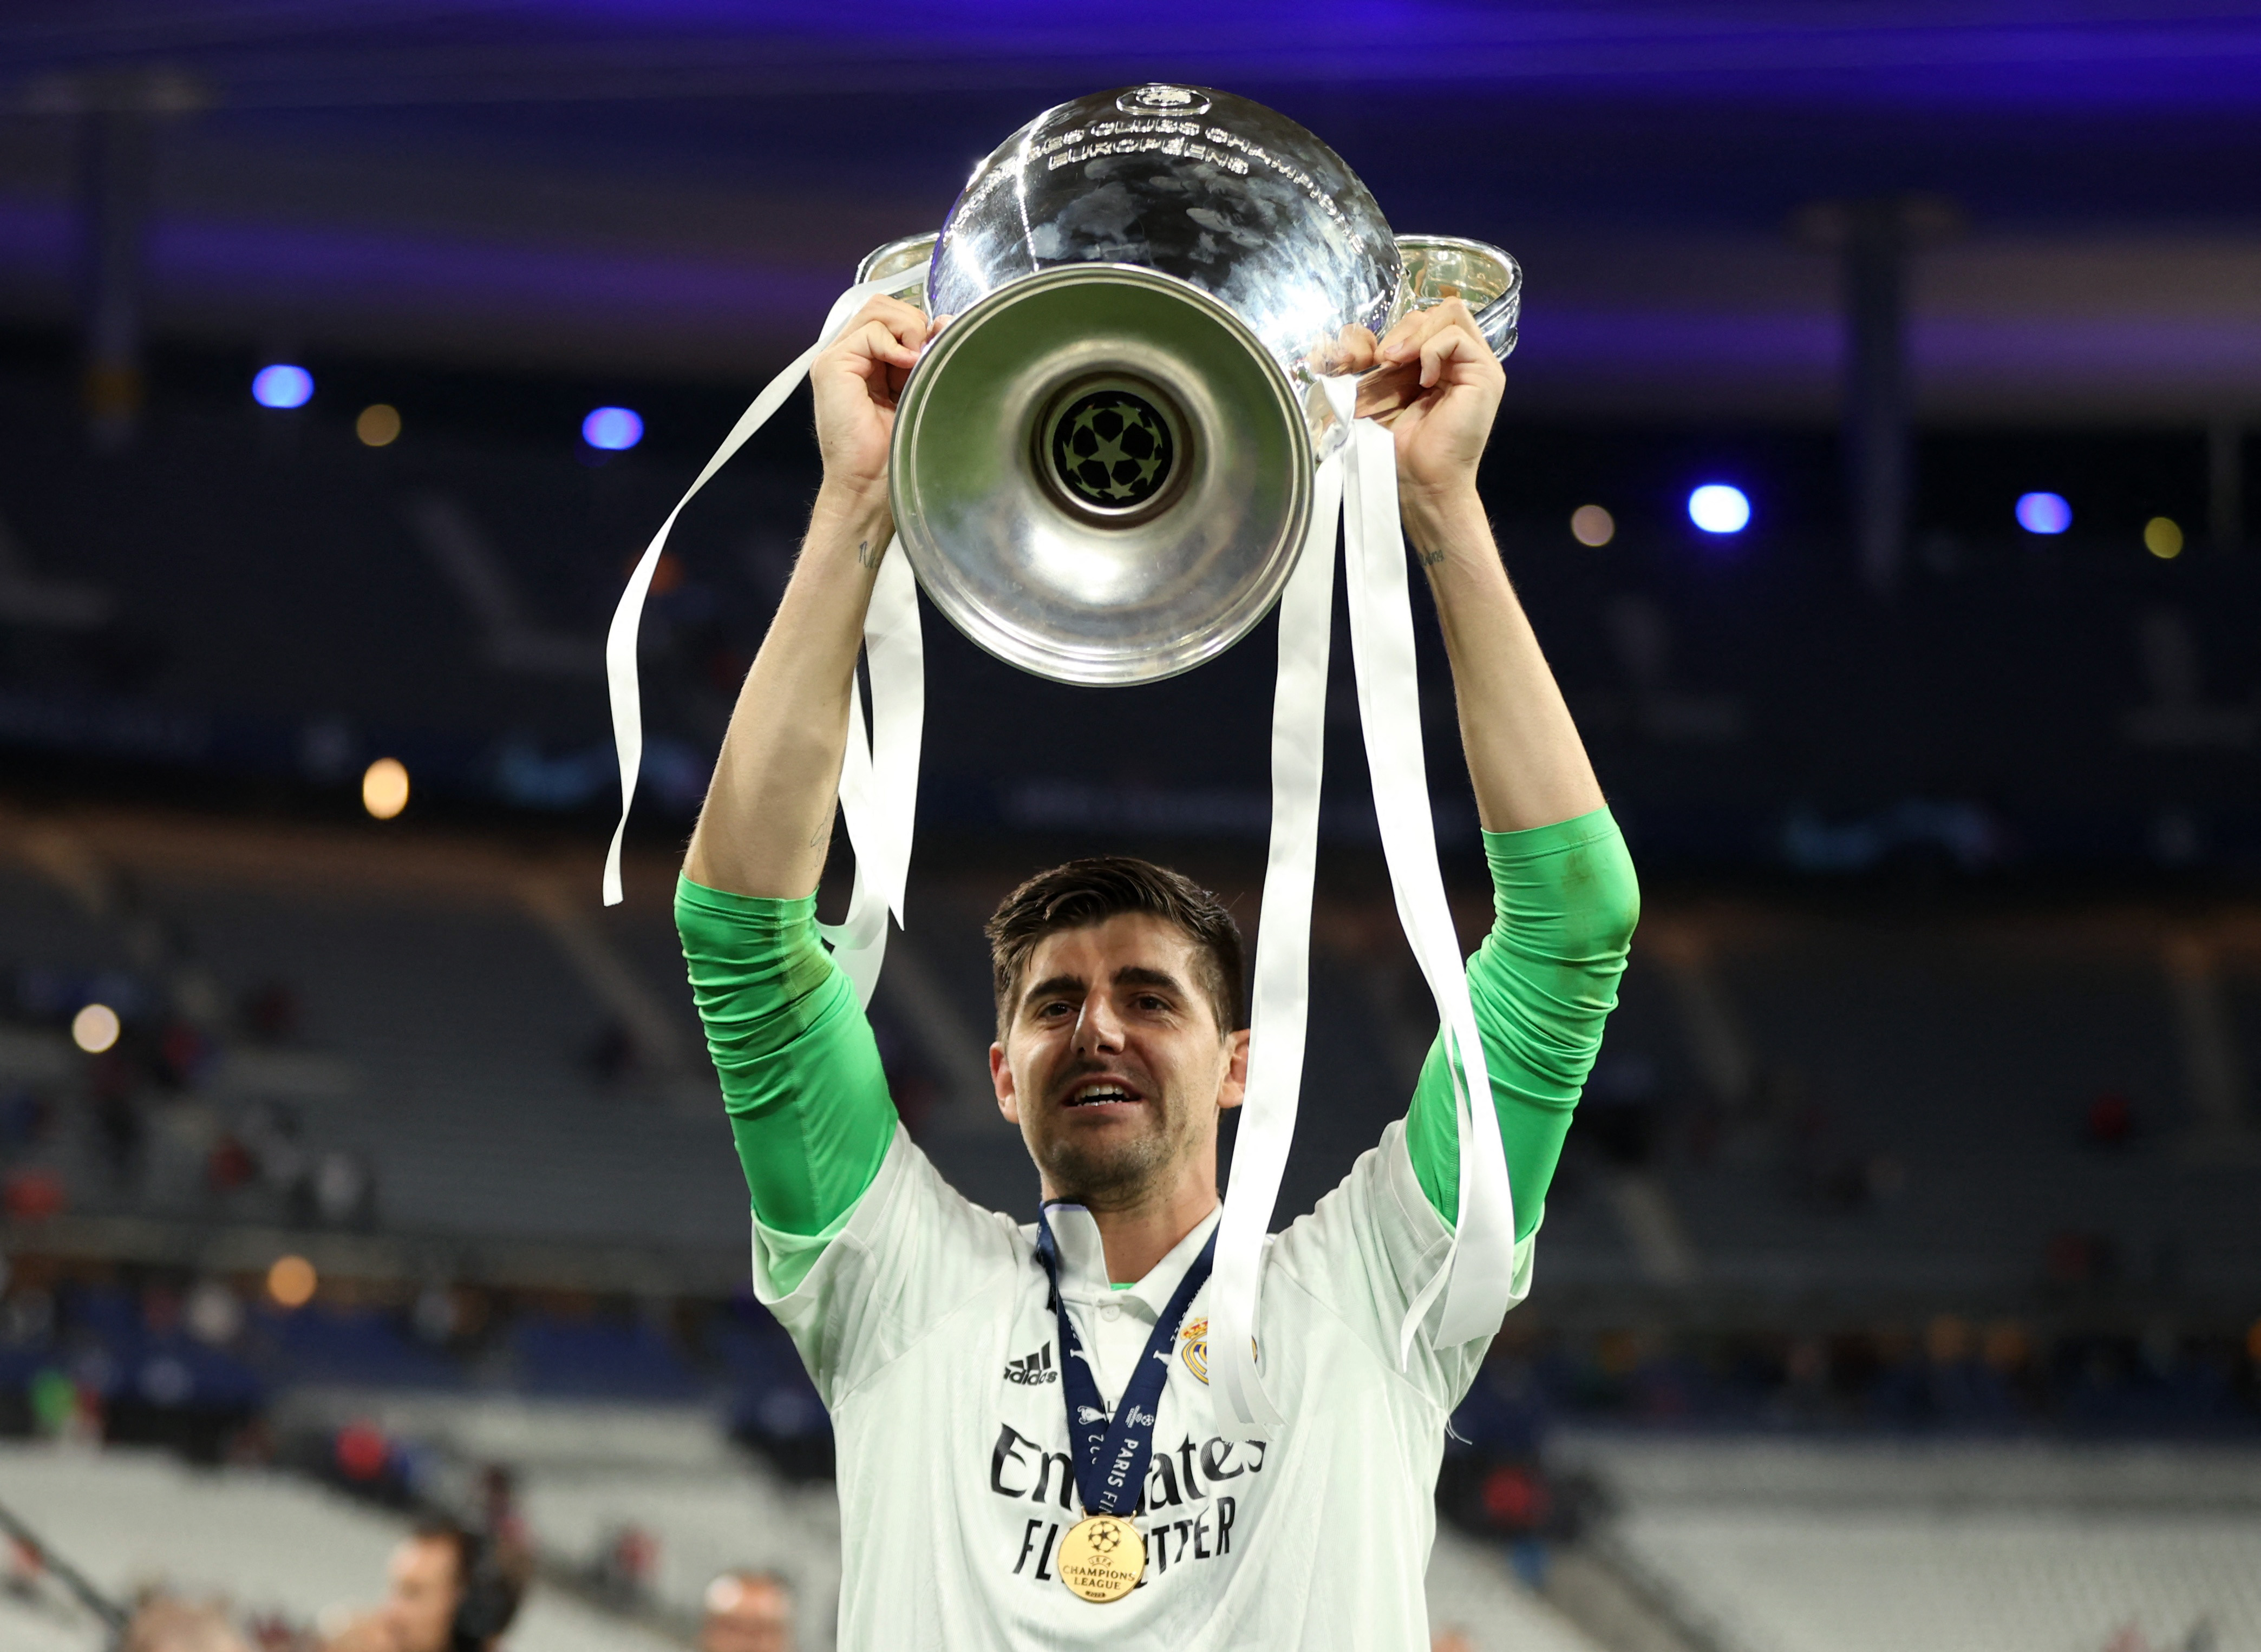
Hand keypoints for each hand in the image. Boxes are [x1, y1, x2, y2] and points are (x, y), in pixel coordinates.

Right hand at [809, 296, 944, 500]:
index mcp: (871, 361)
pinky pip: (869, 331)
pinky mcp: (832, 366)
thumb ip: (923, 356)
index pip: (894, 315)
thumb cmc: (895, 449)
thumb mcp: (917, 391)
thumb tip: (944, 324)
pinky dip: (893, 344)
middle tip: (924, 357)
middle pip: (885, 305)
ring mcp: (838, 359)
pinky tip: (904, 368)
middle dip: (913, 323)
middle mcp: (851, 355)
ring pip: (877, 310)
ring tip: (913, 363)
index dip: (919, 325)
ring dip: (906, 330)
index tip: (935, 352)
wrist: (870, 484)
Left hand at [1326, 299, 1503, 505]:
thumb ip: (1376, 360)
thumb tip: (1357, 337)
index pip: (1425, 318)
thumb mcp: (1377, 392)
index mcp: (1439, 364)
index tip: (1375, 358)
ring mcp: (1477, 366)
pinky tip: (1423, 380)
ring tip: (1398, 363)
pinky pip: (1456, 336)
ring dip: (1416, 335)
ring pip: (1451, 312)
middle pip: (1439, 309)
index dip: (1397, 328)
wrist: (1421, 481)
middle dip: (1404, 327)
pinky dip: (1431, 351)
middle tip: (1385, 360)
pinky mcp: (1485, 375)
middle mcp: (1462, 361)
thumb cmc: (1399, 447)